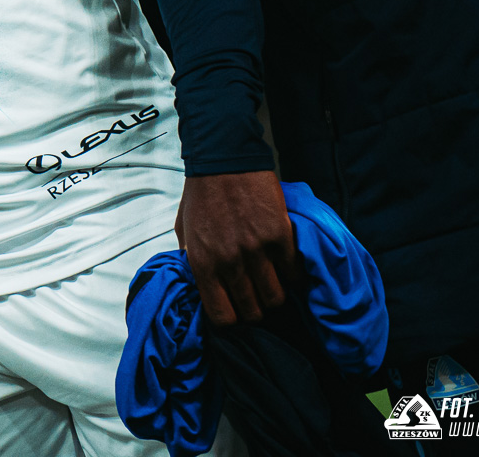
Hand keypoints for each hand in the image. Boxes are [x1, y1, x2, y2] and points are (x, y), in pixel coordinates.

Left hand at [176, 169, 295, 325]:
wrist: (224, 159)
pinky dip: (292, 273)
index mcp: (202, 262)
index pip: (222, 317)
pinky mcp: (280, 236)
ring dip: (276, 293)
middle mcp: (229, 261)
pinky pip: (294, 273)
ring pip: (276, 297)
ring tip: (272, 280)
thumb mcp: (184, 229)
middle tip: (257, 296)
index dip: (232, 319)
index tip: (237, 310)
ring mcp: (257, 250)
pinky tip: (284, 263)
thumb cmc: (201, 193)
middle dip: (256, 309)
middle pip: (254, 312)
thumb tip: (201, 285)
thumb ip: (192, 259)